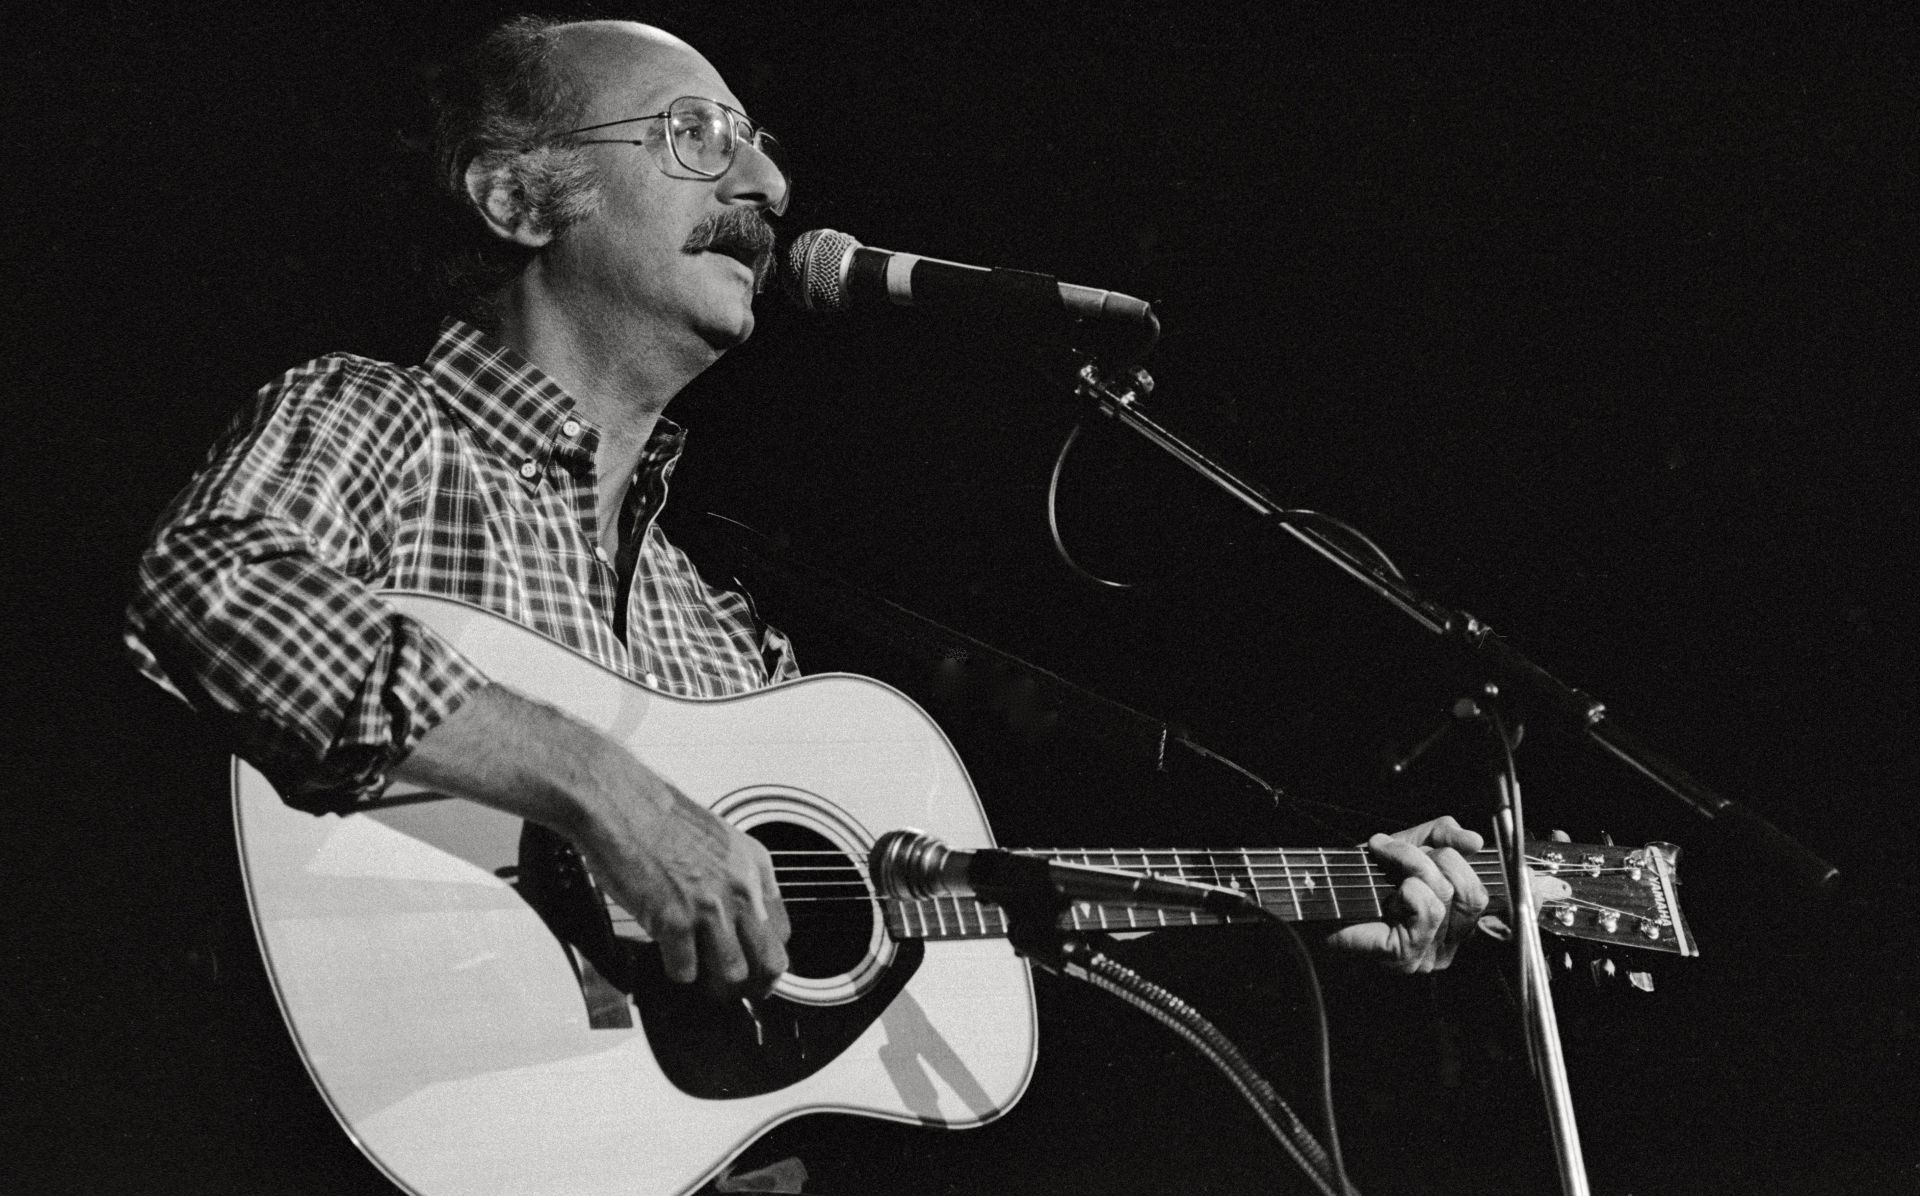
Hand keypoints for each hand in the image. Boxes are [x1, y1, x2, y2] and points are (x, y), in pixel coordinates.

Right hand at [576, 760, 791, 999]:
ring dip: (715, 986)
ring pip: (733, 974)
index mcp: (754, 866)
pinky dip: (675, 972)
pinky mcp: (674, 920)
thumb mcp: (717, 840)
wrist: (619, 802)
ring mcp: (709, 906)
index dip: (769, 956)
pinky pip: (685, 971)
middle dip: (756, 986)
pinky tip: (668, 958)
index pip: (783, 931)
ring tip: (700, 980)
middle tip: (739, 993)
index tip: (757, 966)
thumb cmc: (657, 816)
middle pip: (770, 961)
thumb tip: (735, 914)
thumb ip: (732, 877)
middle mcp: (740, 888)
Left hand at [1325, 815, 1487, 973]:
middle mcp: (1446, 947)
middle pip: (1469, 894)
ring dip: (1411, 864)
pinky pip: (1426, 909)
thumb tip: (1476, 840)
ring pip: (1444, 896)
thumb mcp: (1408, 847)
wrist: (1317, 899)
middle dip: (1432, 858)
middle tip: (1392, 848)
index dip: (1453, 858)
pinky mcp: (1406, 956)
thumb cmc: (1360, 879)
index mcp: (1451, 926)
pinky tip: (1384, 889)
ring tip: (1383, 858)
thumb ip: (1443, 837)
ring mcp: (1427, 956)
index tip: (1416, 845)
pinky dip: (1406, 887)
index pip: (1478, 892)